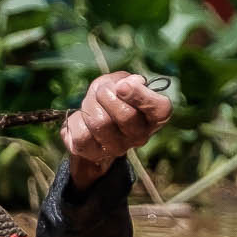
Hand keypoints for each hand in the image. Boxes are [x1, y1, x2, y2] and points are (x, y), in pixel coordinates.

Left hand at [62, 72, 171, 189]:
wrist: (92, 123)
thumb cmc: (111, 98)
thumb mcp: (120, 83)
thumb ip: (125, 81)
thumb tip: (124, 86)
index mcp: (155, 116)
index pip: (160, 109)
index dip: (140, 95)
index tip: (123, 85)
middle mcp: (141, 136)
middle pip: (126, 115)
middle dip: (106, 95)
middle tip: (101, 92)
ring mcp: (118, 149)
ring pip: (100, 123)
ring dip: (89, 105)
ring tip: (90, 104)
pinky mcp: (95, 155)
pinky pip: (81, 135)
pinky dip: (76, 121)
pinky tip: (82, 120)